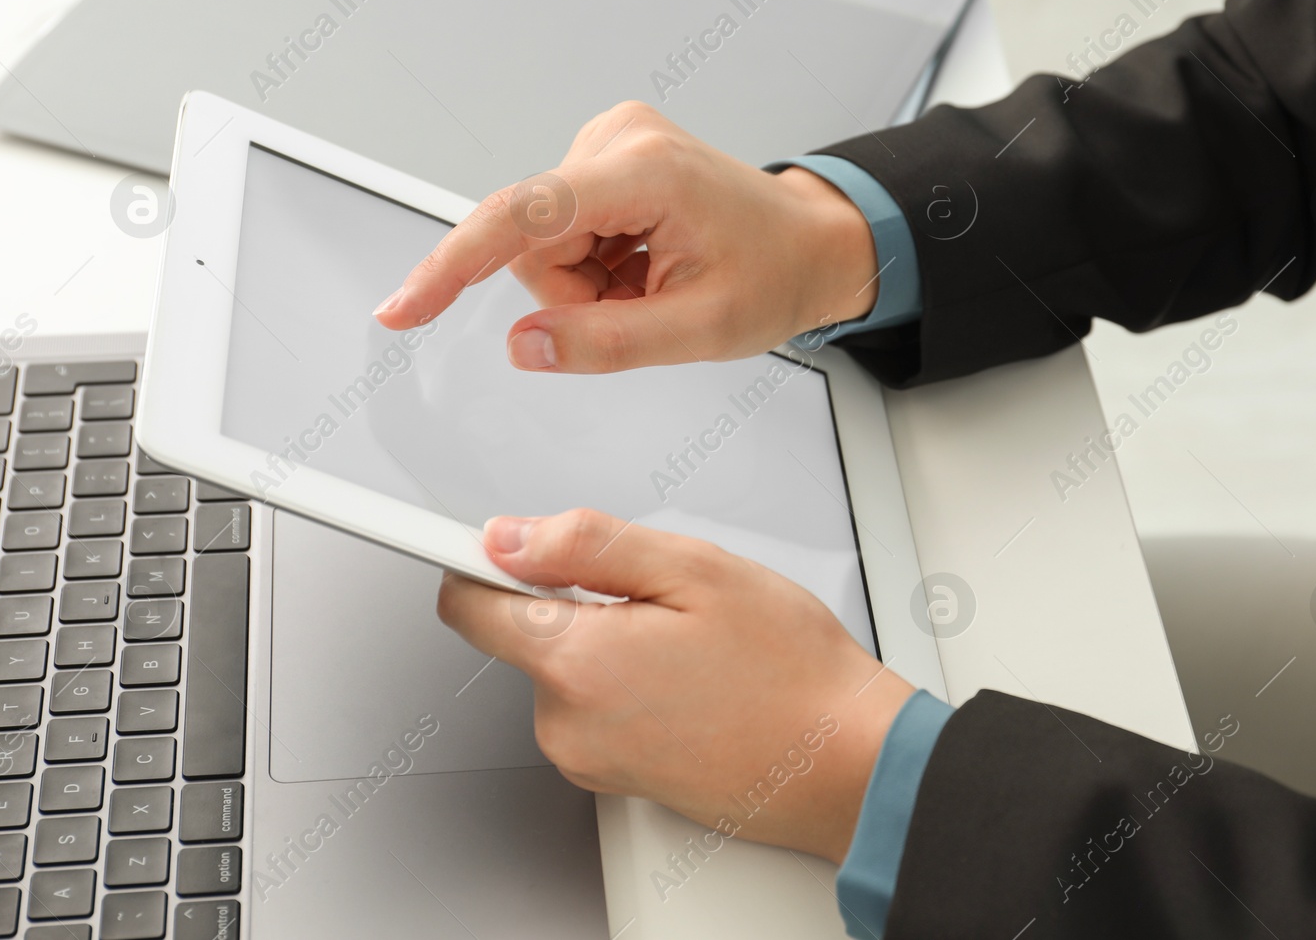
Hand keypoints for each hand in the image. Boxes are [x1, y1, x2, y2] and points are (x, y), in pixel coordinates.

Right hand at [374, 101, 877, 372]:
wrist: (812, 241)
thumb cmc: (775, 272)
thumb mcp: (701, 330)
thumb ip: (607, 343)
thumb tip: (524, 345)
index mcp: (645, 171)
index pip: (520, 216)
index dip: (452, 267)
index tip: (403, 309)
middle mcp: (618, 139)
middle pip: (532, 242)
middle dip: (573, 294)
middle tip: (641, 306)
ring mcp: (610, 141)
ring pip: (544, 243)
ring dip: (587, 283)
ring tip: (649, 284)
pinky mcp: (606, 156)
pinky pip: (564, 231)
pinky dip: (596, 265)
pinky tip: (642, 264)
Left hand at [436, 508, 914, 861]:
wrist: (845, 765)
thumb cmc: (792, 673)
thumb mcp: (696, 570)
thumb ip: (588, 546)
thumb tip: (510, 537)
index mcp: (579, 663)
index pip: (469, 602)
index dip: (482, 557)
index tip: (496, 538)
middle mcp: (567, 723)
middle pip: (525, 631)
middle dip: (580, 600)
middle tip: (662, 599)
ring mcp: (588, 759)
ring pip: (564, 668)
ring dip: (610, 643)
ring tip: (691, 646)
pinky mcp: (613, 778)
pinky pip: (593, 708)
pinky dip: (627, 684)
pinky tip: (691, 682)